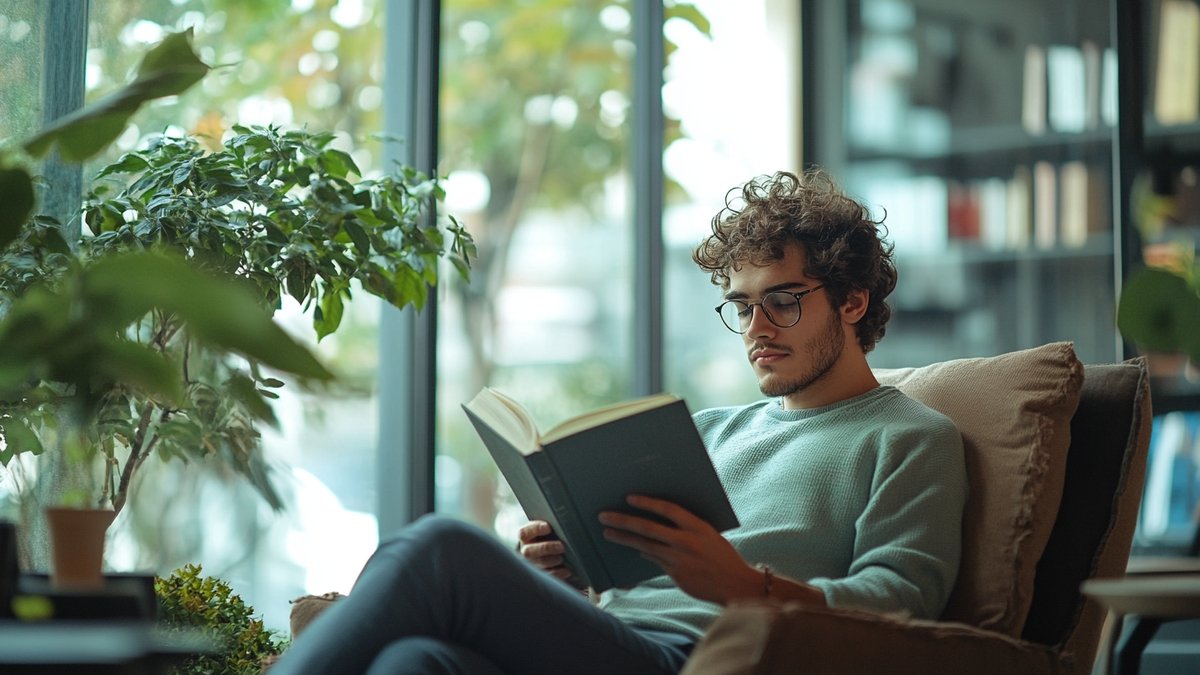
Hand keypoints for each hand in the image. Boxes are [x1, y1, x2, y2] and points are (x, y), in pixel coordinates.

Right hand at [516, 520, 585, 588]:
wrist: (550, 552)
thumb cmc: (551, 537)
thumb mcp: (548, 531)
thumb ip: (551, 527)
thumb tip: (562, 525)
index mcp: (526, 537)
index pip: (524, 533)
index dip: (536, 529)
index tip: (548, 527)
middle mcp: (526, 551)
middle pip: (529, 551)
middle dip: (546, 548)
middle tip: (561, 546)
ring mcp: (532, 564)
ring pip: (537, 564)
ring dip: (551, 561)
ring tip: (562, 558)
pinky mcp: (541, 575)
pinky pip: (547, 576)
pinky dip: (558, 573)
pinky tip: (567, 570)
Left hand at [598, 494, 759, 604]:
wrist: (736, 584)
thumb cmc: (722, 556)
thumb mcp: (708, 534)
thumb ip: (686, 528)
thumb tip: (658, 521)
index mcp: (697, 526)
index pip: (667, 509)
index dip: (646, 503)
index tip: (629, 498)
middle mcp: (686, 542)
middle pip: (648, 528)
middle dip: (623, 520)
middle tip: (604, 516)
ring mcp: (679, 560)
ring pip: (645, 546)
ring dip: (624, 538)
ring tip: (608, 532)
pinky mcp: (675, 575)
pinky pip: (655, 560)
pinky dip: (644, 553)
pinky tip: (635, 549)